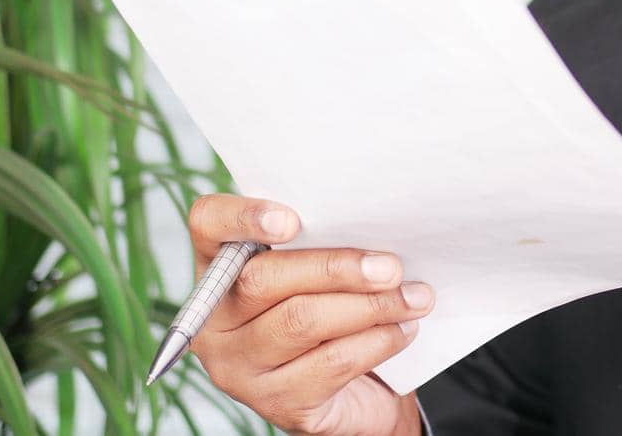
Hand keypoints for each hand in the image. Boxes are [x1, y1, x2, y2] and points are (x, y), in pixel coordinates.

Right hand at [185, 194, 435, 434]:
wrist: (351, 392)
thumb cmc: (332, 309)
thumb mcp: (320, 270)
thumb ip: (325, 240)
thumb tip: (373, 220)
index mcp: (219, 268)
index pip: (208, 225)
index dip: (242, 217)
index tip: (292, 220)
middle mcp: (216, 321)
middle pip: (262, 279)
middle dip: (335, 268)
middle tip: (390, 266)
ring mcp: (240, 368)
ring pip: (301, 322)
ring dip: (370, 306)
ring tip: (414, 297)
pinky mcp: (278, 404)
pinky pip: (331, 363)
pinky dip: (378, 340)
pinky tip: (403, 328)